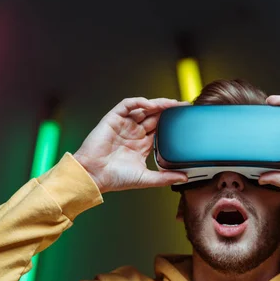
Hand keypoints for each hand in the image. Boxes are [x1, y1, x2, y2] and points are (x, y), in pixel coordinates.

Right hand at [73, 97, 188, 193]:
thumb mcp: (146, 178)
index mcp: (142, 145)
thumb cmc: (114, 178)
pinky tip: (150, 104)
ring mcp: (124, 125)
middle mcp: (134, 133)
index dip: (172, 123)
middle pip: (154, 116)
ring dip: (157, 104)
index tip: (186, 119)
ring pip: (144, 108)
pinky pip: (127, 105)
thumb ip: (165, 177)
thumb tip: (184, 178)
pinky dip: (139, 102)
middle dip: (168, 110)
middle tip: (183, 106)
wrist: (94, 176)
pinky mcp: (114, 119)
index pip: (160, 129)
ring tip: (171, 103)